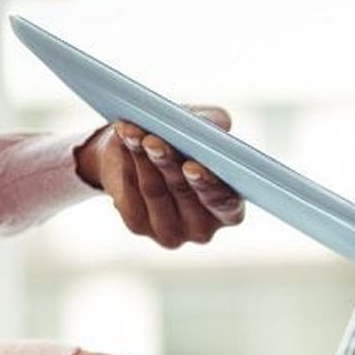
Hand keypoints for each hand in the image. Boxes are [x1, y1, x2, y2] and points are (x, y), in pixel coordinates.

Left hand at [77, 107, 245, 248]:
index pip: (226, 205)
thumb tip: (218, 123)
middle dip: (168, 163)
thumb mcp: (202, 129)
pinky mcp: (138, 225)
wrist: (140, 156)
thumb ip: (216, 124)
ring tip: (133, 131)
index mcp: (229, 209)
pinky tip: (125, 139)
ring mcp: (170, 231)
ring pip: (155, 190)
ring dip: (142, 157)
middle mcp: (203, 228)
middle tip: (153, 141)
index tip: (192, 166)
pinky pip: (131, 190)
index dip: (209, 186)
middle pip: (184, 193)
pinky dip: (127, 159)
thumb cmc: (182, 144)